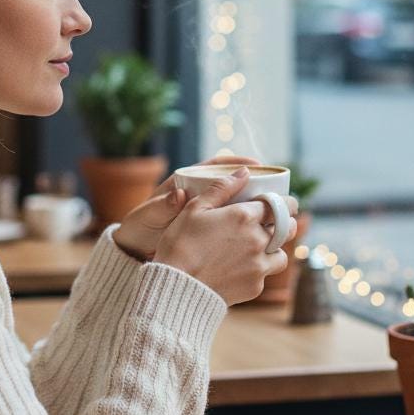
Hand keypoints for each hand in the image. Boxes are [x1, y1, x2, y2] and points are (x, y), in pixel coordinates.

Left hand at [112, 154, 262, 261]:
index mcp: (186, 183)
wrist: (136, 252)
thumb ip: (163, 206)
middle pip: (233, 186)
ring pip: (236, 206)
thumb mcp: (150, 216)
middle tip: (276, 191)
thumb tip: (178, 195)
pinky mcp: (211, 231)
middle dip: (255, 186)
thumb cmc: (140, 228)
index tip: (257, 165)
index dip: (237, 163)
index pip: (216, 166)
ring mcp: (207, 214)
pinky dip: (247, 229)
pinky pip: (233, 227)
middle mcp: (200, 196)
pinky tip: (262, 237)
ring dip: (255, 209)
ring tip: (277, 214)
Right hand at [152, 168, 298, 304]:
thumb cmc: (180, 243)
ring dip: (274, 249)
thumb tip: (244, 171)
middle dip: (285, 223)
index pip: (278, 204)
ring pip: (281, 254)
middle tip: (276, 222)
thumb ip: (221, 188)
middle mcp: (257, 240)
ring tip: (257, 248)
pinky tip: (240, 268)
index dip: (284, 201)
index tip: (283, 202)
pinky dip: (258, 270)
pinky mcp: (255, 286)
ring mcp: (259, 265)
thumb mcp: (194, 208)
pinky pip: (265, 275)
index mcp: (243, 216)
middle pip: (288, 228)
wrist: (177, 286)